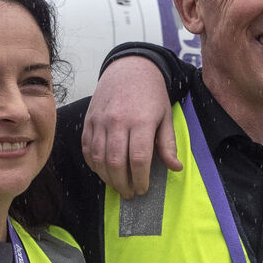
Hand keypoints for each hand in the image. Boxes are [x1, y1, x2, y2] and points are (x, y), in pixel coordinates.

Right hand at [83, 58, 182, 196]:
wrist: (129, 69)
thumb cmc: (151, 95)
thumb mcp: (166, 116)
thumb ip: (168, 144)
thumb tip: (176, 168)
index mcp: (141, 121)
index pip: (139, 159)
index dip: (140, 179)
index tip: (143, 189)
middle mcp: (118, 121)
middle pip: (116, 162)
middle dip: (123, 183)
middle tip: (129, 193)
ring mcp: (100, 120)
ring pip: (98, 158)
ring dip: (107, 177)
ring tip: (117, 186)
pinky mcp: (88, 120)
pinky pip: (87, 148)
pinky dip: (93, 164)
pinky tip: (103, 171)